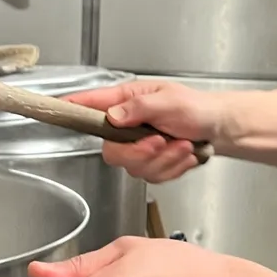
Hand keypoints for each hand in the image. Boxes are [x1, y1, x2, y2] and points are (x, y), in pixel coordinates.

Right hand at [65, 81, 220, 183]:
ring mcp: (137, 147)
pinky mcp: (150, 164)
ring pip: (135, 167)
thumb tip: (112, 116)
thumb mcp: (169, 100)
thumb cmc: (196, 107)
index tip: (58, 108)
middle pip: (111, 151)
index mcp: (127, 102)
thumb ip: (139, 108)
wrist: (218, 128)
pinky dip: (172, 168)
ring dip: (164, 159)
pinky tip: (184, 154)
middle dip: (140, 152)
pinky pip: (152, 176)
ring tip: (183, 145)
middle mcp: (126, 125)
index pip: (92, 104)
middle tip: (161, 141)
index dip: (73, 107)